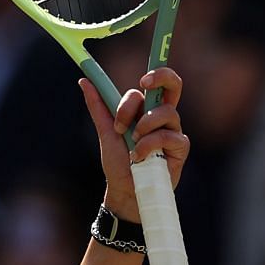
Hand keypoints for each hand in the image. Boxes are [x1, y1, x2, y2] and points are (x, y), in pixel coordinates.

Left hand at [81, 68, 187, 223]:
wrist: (123, 189)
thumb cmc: (118, 162)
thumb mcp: (106, 132)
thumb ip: (98, 107)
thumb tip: (84, 82)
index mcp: (147, 109)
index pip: (157, 83)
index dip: (156, 74)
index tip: (142, 81)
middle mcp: (163, 116)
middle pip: (174, 85)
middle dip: (162, 77)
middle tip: (144, 84)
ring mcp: (173, 131)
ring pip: (165, 112)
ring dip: (143, 125)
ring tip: (132, 142)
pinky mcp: (180, 147)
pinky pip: (167, 136)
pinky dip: (148, 145)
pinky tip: (138, 157)